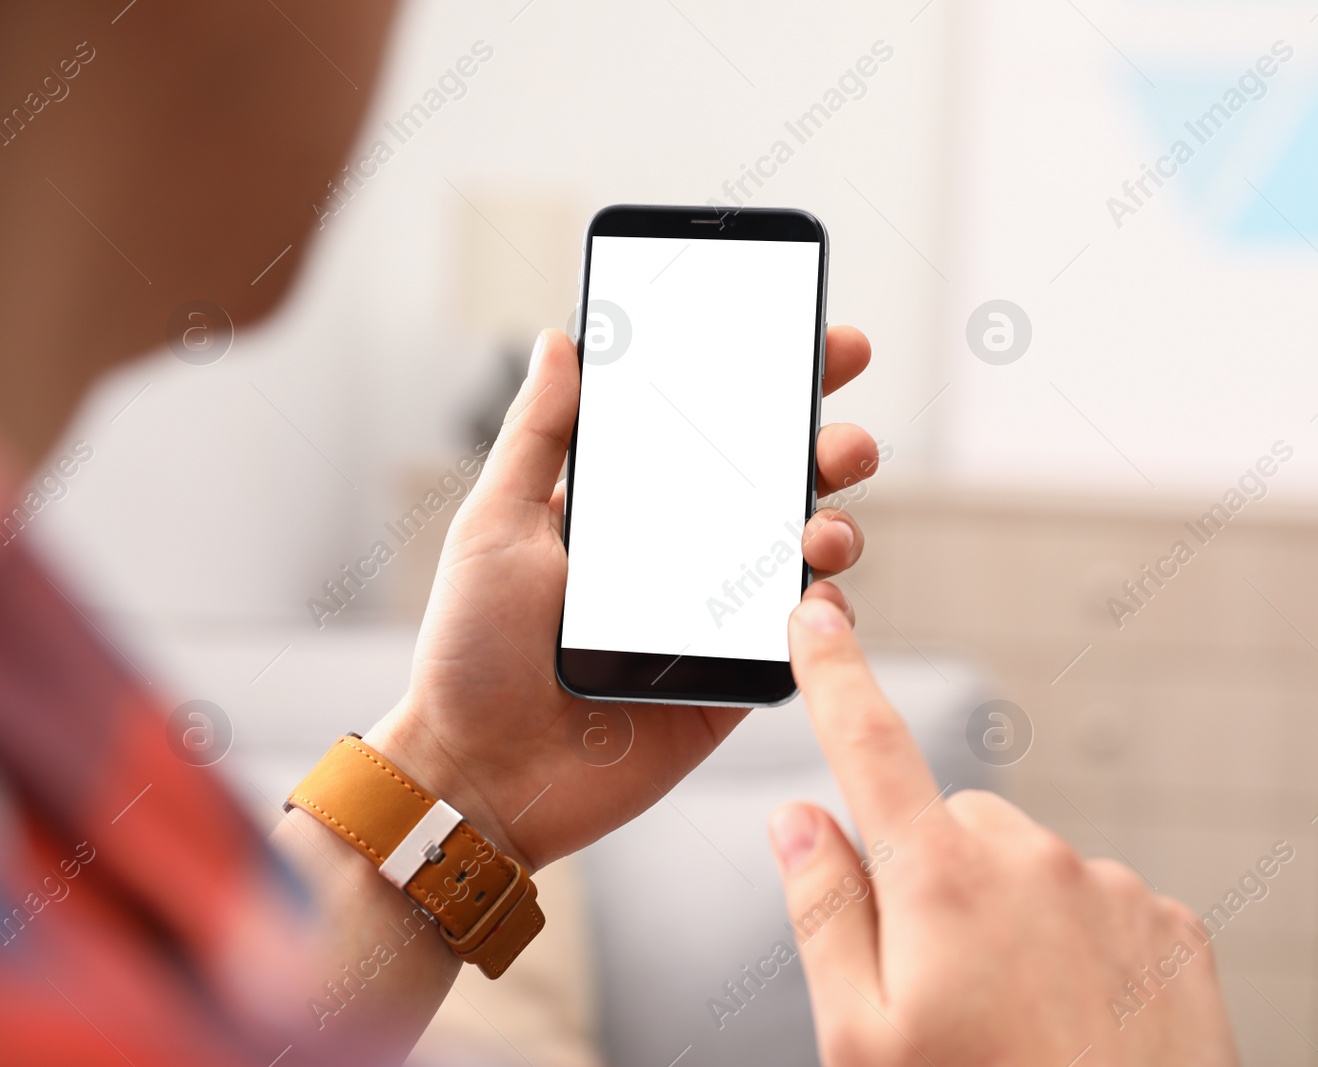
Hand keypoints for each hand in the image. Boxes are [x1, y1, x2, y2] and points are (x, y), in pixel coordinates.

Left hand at [363, 326, 878, 870]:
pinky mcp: (734, 681)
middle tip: (847, 441)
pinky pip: (802, 641)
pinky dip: (824, 613)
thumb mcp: (496, 525)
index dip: (771, 386)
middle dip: (829, 450)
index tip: (821, 345)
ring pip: (801, 556)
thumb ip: (539, 434)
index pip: (712, 431)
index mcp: (631, 508)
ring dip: (835, 528)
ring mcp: (715, 618)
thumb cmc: (471, 652)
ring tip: (825, 530)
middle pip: (777, 486)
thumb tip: (564, 339)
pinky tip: (814, 597)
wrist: (482, 775)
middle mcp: (684, 555)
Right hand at [768, 598, 1240, 1066]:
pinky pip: (1098, 904)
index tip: (816, 613)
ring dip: (1007, 917)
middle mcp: (1031, 858)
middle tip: (936, 990)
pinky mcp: (1170, 924)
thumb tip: (798, 818)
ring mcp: (1109, 887)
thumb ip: (823, 911)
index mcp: (939, 879)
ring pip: (1027, 868)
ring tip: (1015, 1025)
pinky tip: (1077, 1025)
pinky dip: (1077, 945)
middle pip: (951, 825)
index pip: (868, 744)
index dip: (835, 672)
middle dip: (932, 878)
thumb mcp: (859, 1042)